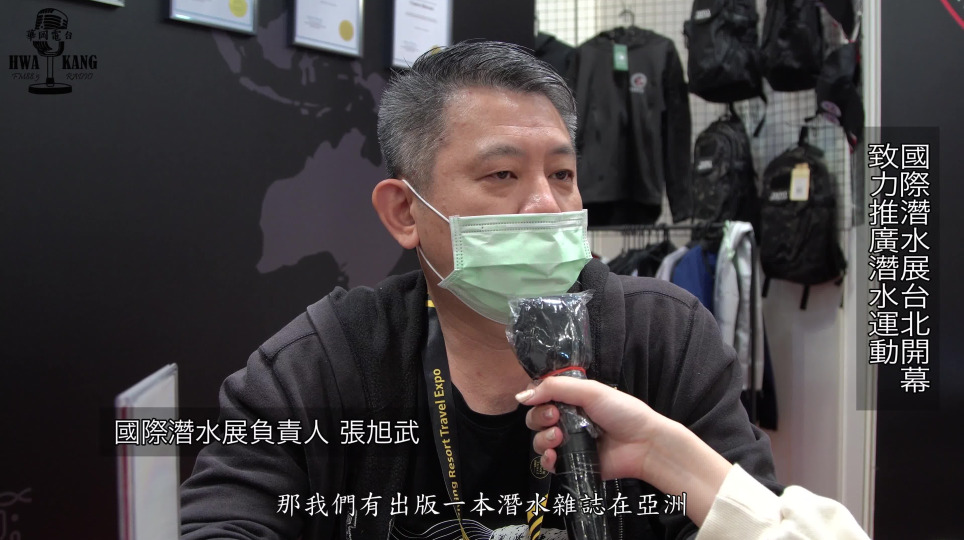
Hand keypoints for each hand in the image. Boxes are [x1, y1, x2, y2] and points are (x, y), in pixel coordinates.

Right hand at [516, 377, 664, 481]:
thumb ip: (555, 388)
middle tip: (555, 418)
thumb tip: (522, 396)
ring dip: (542, 438)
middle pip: (535, 418)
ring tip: (558, 437)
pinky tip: (553, 455)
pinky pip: (548, 463)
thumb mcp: (590, 390)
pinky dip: (546, 459)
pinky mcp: (572, 463)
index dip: (535, 398)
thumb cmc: (623, 412)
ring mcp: (569, 442)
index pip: (541, 396)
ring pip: (538, 440)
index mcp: (571, 399)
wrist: (644, 444)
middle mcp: (567, 419)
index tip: (541, 399)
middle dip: (539, 417)